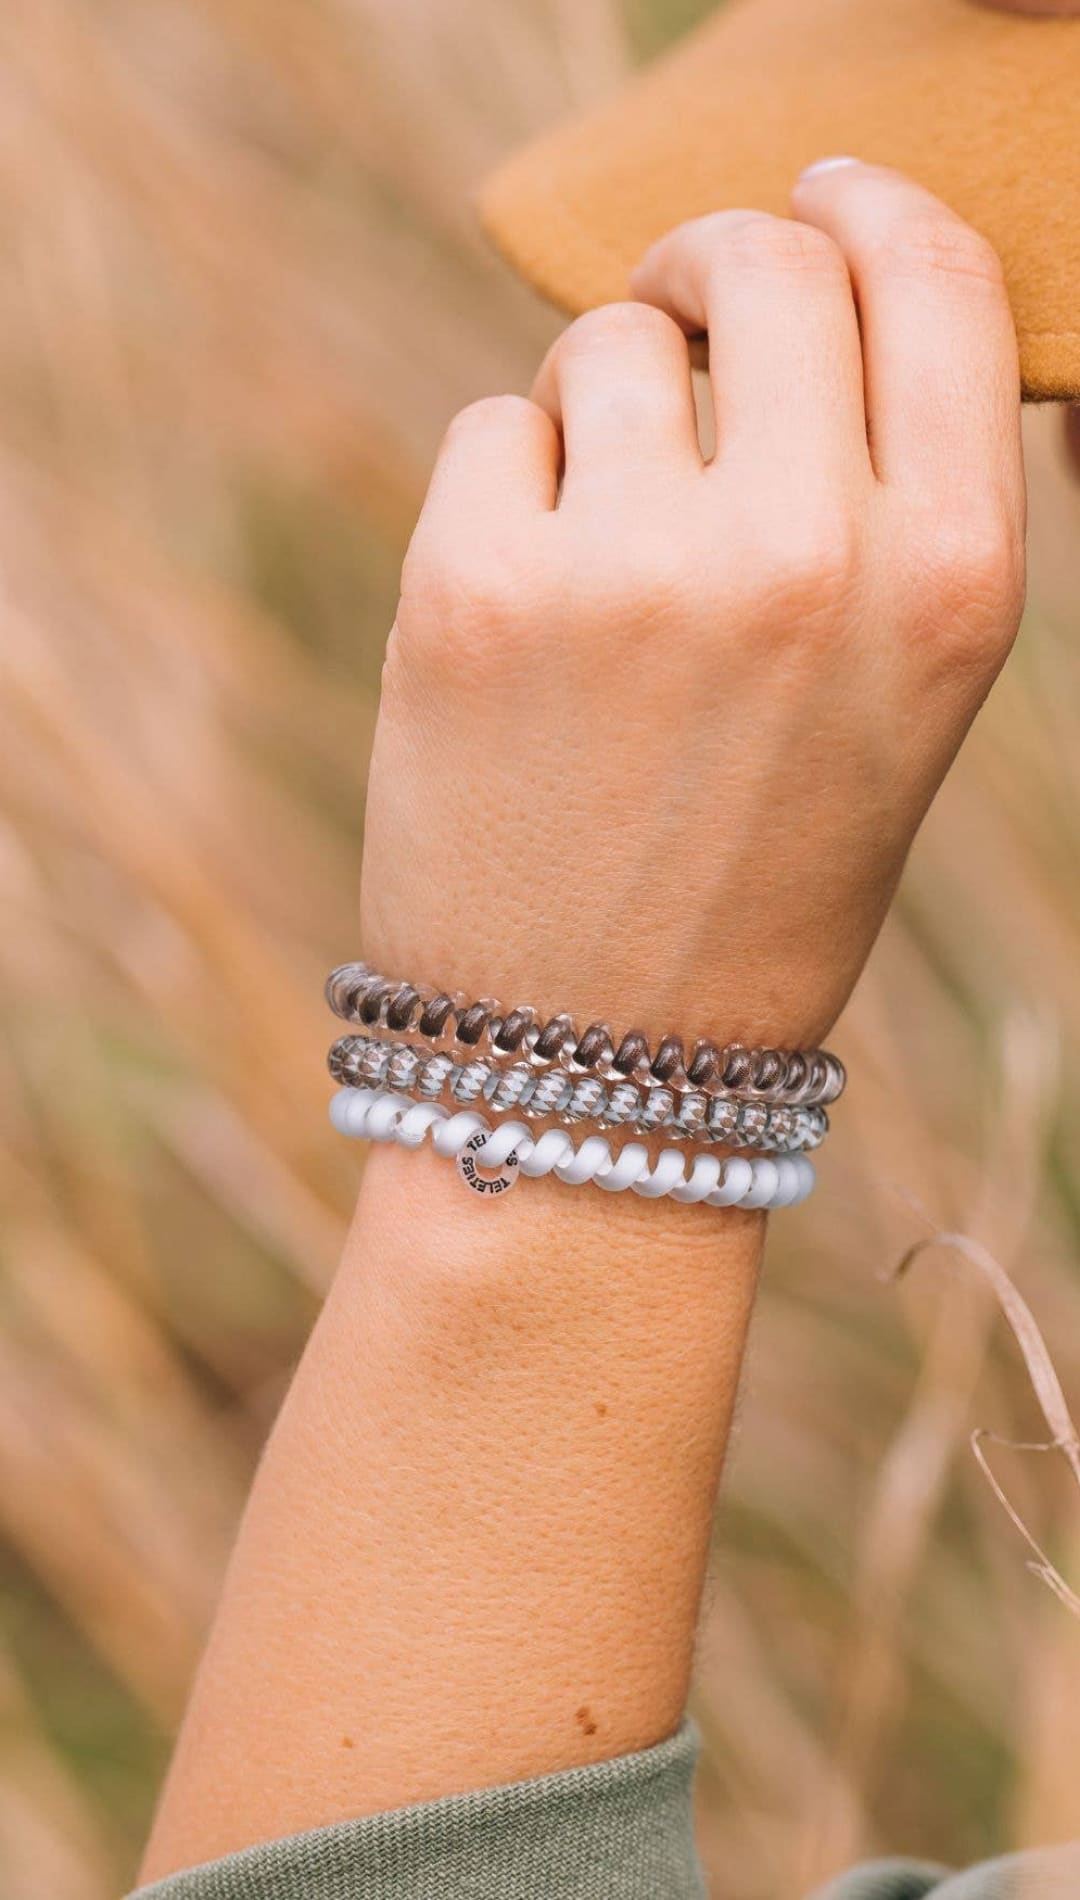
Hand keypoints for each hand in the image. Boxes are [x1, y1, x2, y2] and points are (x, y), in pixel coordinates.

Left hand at [360, 162, 1024, 1047]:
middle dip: (716, 266)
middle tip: (681, 311)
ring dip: (608, 411)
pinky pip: (496, 429)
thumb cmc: (761, 882)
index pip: (934, 278)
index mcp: (946, 583)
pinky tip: (530, 614)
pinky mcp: (470, 589)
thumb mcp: (900, 704)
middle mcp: (802, 554)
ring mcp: (628, 568)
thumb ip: (893, 503)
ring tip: (610, 556)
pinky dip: (511, 490)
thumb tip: (831, 301)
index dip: (872, 209)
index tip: (822, 199)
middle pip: (764, 261)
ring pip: (608, 343)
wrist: (596, 1066)